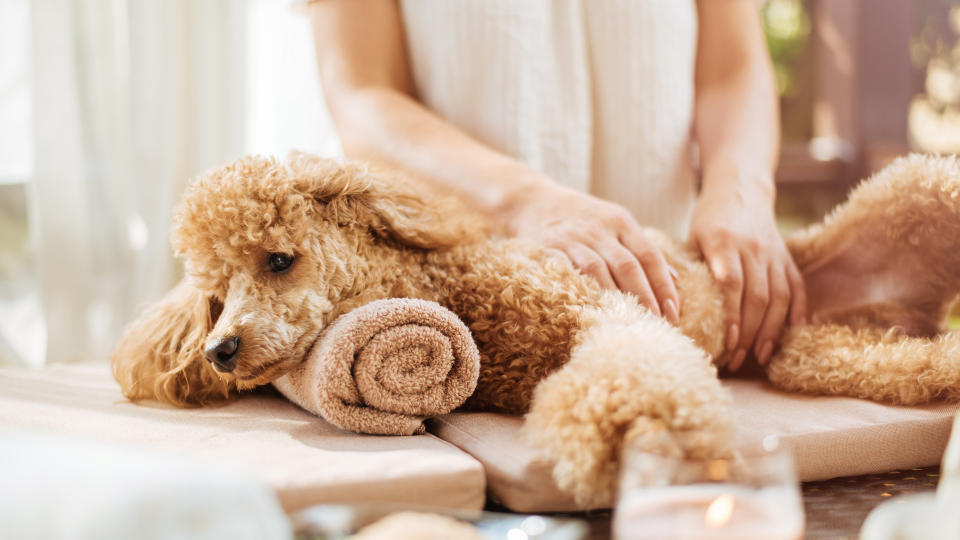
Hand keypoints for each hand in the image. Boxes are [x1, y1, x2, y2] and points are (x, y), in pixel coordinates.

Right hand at [503, 183, 679, 323]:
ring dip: (616, 300)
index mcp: (621, 222)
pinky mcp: (548, 249)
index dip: (663, 285)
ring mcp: (573, 239)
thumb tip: (675, 279)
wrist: (531, 200)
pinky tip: (592, 310)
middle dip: (645, 297)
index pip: (649, 255)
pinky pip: (567, 272)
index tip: (674, 311)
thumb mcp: (615, 223)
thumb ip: (642, 249)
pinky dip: (581, 291)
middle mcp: (599, 229)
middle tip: (657, 325)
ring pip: (599, 271)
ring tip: (629, 324)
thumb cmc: (581, 217)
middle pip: (628, 266)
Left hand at [689, 176, 806, 370]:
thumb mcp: (691, 237)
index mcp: (723, 243)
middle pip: (757, 298)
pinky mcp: (786, 257)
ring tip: (760, 355)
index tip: (728, 343)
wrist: (740, 189)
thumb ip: (686, 268)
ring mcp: (773, 254)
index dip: (732, 317)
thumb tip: (673, 308)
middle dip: (749, 334)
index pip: (731, 285)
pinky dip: (797, 311)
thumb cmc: (708, 219)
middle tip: (737, 360)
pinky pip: (797, 287)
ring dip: (771, 330)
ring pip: (779, 297)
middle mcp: (753, 249)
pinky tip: (792, 333)